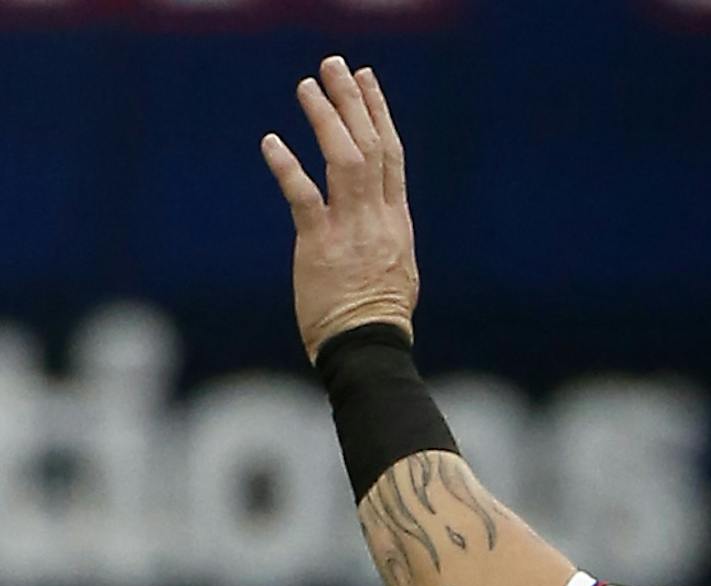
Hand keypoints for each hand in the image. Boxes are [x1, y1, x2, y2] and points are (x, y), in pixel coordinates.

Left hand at [261, 58, 418, 363]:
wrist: (369, 351)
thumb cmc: (376, 319)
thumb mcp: (395, 269)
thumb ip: (383, 233)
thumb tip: (373, 211)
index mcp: (397, 223)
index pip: (391, 157)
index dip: (379, 114)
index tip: (367, 82)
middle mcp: (379, 220)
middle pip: (371, 147)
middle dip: (353, 101)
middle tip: (334, 66)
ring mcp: (352, 232)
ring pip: (345, 161)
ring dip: (325, 120)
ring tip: (307, 87)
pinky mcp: (321, 247)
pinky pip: (304, 197)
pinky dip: (287, 167)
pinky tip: (271, 142)